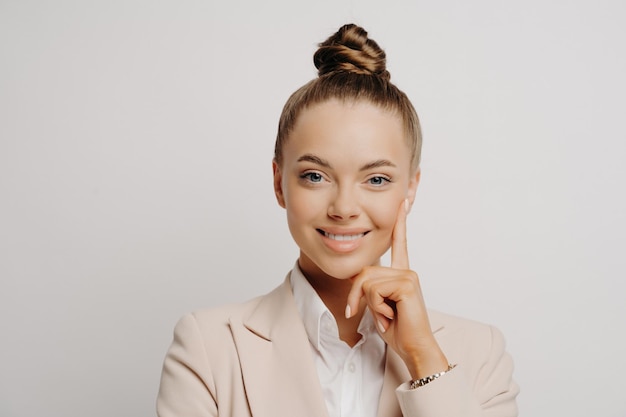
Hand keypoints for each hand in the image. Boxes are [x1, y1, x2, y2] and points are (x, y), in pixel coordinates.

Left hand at [345, 199, 447, 378]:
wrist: (414, 348)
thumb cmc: (397, 329)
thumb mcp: (377, 304)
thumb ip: (369, 287)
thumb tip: (357, 279)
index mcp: (401, 274)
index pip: (399, 243)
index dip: (400, 222)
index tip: (404, 200)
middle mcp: (406, 271)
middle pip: (364, 271)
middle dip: (357, 296)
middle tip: (369, 314)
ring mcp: (408, 276)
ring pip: (367, 281)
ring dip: (368, 304)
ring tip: (386, 316)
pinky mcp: (407, 284)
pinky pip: (374, 290)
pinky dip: (376, 308)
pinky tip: (391, 316)